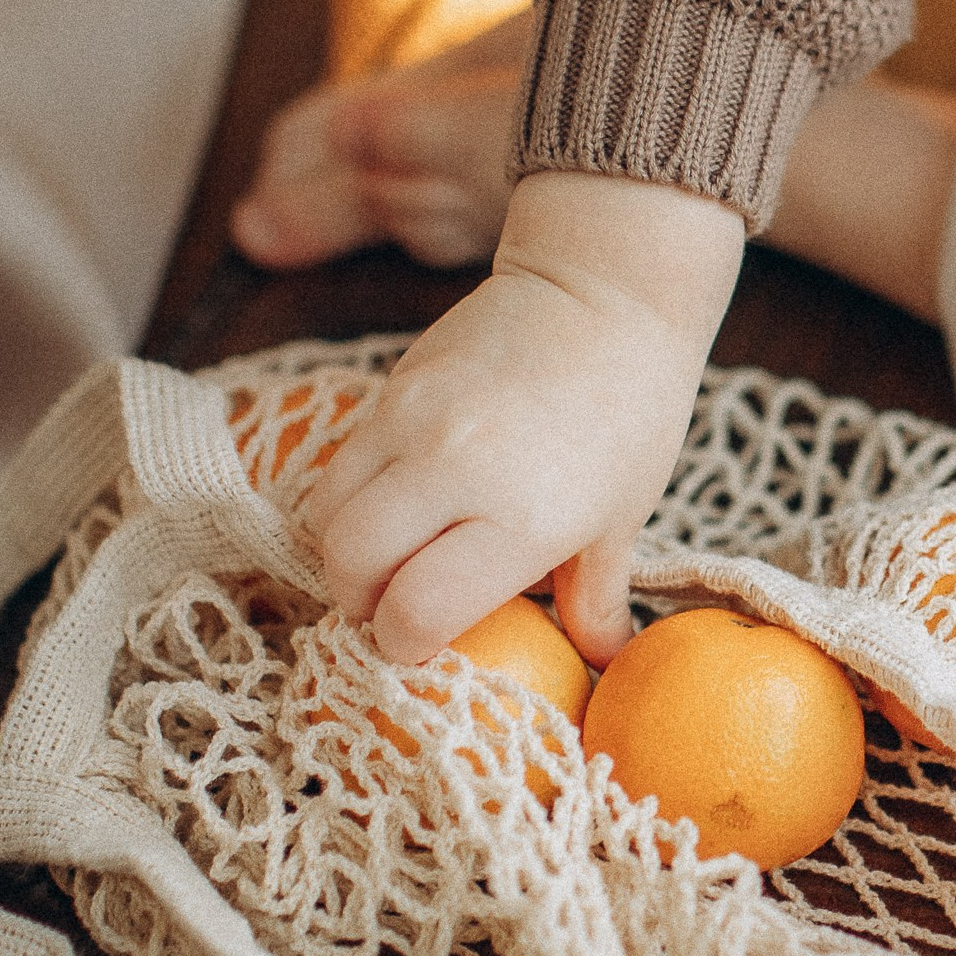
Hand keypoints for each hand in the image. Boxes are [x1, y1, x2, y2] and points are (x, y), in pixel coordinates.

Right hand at [303, 171, 745, 667]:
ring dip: (344, 549)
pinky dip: (350, 497)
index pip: (415, 609)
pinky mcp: (392, 384)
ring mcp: (413, 421)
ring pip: (325, 512)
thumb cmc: (630, 414)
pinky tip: (395, 503)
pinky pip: (339, 461)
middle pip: (349, 564)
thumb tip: (601, 662)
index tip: (420, 646)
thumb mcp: (623, 516)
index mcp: (521, 518)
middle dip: (359, 602)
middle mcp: (455, 470)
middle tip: (392, 607)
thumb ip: (595, 597)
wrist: (605, 293)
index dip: (404, 644)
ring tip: (388, 557)